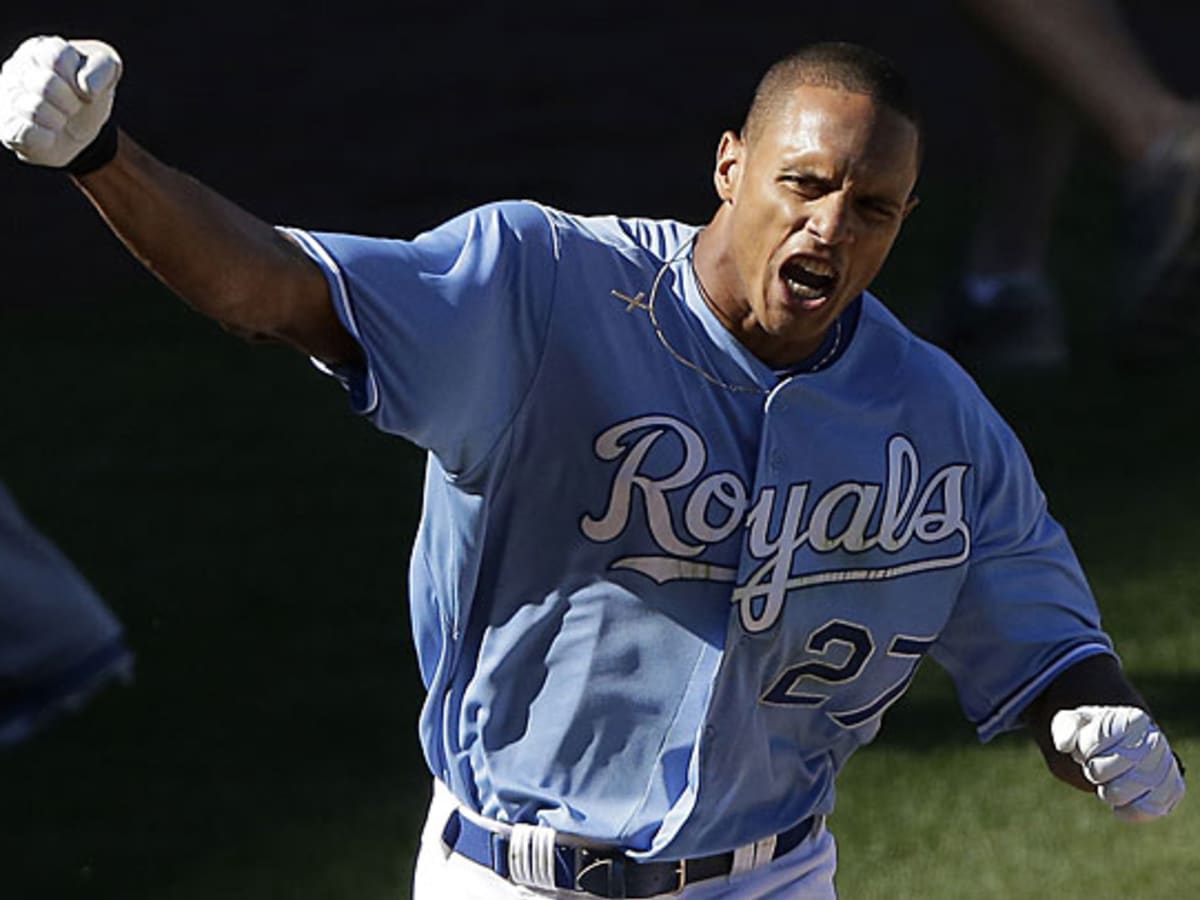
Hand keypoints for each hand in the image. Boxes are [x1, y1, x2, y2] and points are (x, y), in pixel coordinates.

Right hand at [0, 35, 121, 167]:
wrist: (78, 129)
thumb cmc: (87, 92)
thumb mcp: (107, 72)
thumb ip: (104, 66)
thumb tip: (86, 85)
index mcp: (40, 49)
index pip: (57, 57)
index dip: (80, 79)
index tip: (86, 88)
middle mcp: (17, 68)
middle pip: (46, 85)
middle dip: (71, 103)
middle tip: (73, 107)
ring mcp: (8, 97)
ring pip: (34, 110)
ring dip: (58, 121)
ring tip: (60, 119)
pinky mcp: (7, 127)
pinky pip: (24, 133)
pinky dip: (45, 138)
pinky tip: (49, 135)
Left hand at [1052, 705, 1184, 821]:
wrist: (1126, 746)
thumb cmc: (1095, 734)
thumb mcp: (1076, 722)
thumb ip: (1066, 728)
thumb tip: (1065, 745)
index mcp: (1131, 720)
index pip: (1094, 742)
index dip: (1084, 750)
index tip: (1089, 746)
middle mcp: (1154, 740)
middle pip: (1105, 770)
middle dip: (1095, 772)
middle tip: (1097, 767)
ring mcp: (1166, 765)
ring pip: (1124, 793)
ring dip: (1109, 793)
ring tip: (1110, 784)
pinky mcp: (1172, 788)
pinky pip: (1150, 809)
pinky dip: (1130, 812)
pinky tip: (1120, 807)